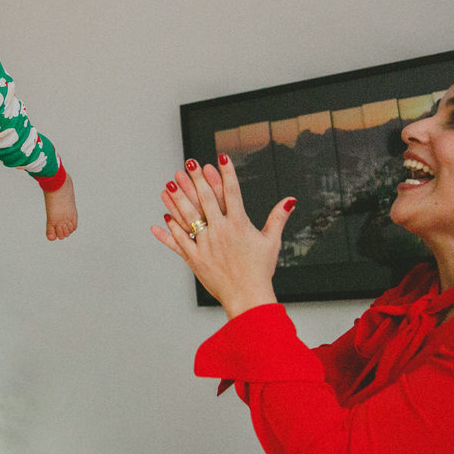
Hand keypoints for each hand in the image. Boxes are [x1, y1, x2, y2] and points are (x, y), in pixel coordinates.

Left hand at [151, 157, 295, 318]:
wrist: (248, 296)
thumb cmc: (261, 270)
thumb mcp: (271, 242)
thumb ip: (278, 218)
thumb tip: (290, 200)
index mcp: (239, 225)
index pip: (232, 192)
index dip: (227, 173)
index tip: (221, 157)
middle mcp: (221, 231)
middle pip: (206, 199)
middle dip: (197, 179)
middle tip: (189, 163)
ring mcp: (206, 244)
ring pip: (188, 216)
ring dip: (178, 199)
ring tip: (170, 183)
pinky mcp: (195, 258)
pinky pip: (180, 241)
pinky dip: (170, 231)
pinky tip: (163, 219)